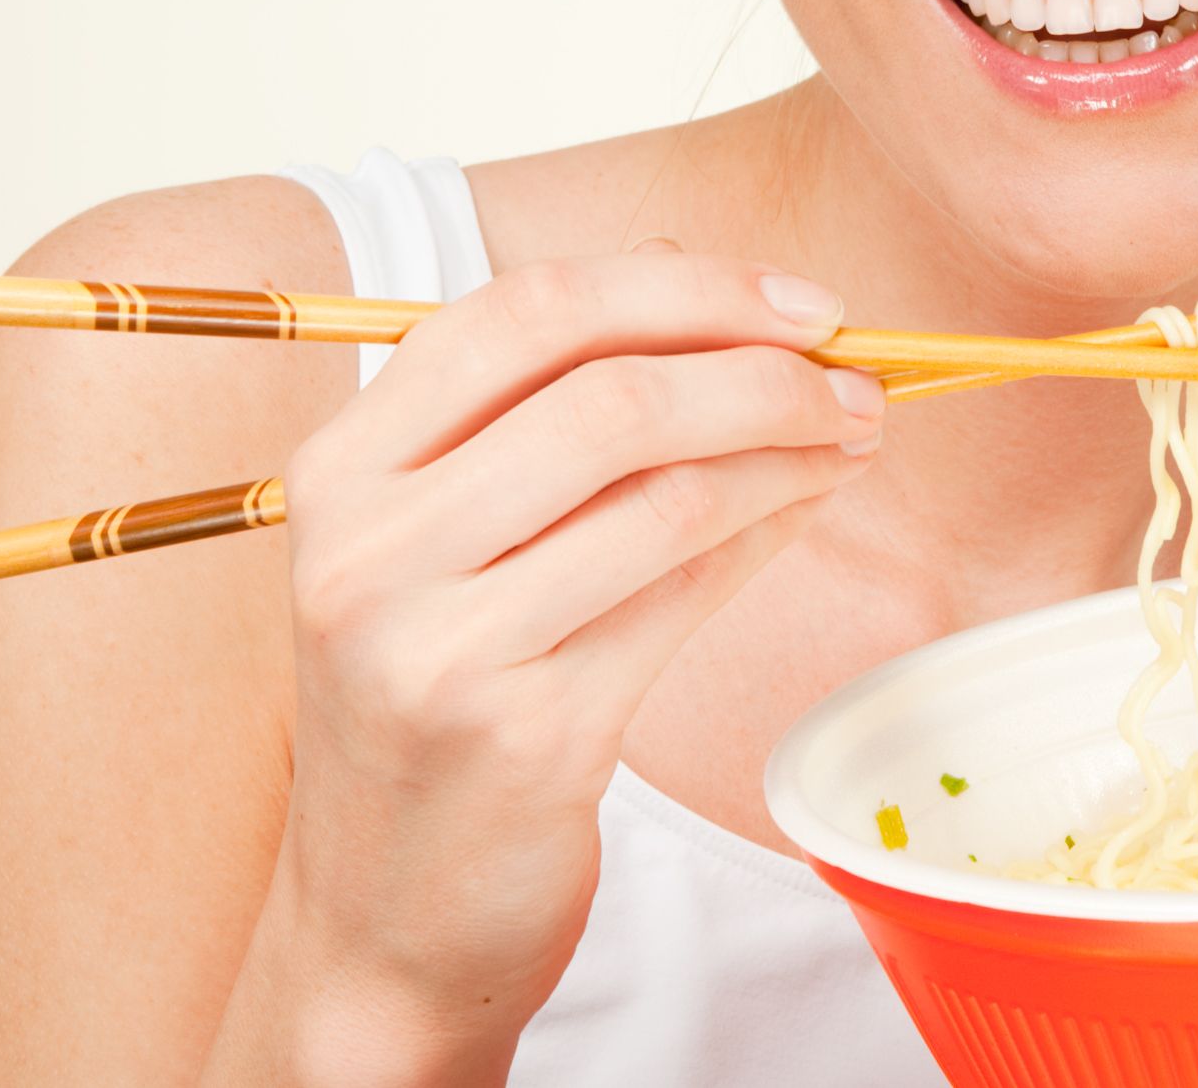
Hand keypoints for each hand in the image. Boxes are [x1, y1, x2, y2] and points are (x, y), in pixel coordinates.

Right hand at [245, 244, 882, 1073]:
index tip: (795, 301)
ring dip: (790, 448)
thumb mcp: (450, 533)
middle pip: (611, 394)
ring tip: (852, 433)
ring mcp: (440, 646)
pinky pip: (687, 594)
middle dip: (761, 367)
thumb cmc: (439, 684)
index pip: (528, 312)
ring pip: (667, 492)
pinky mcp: (525, 734)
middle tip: (852, 371)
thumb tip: (728, 300)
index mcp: (345, 463)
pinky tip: (809, 503)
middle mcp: (371, 547)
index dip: (683, 286)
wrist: (385, 910)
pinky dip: (772, 528)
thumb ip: (557, 410)